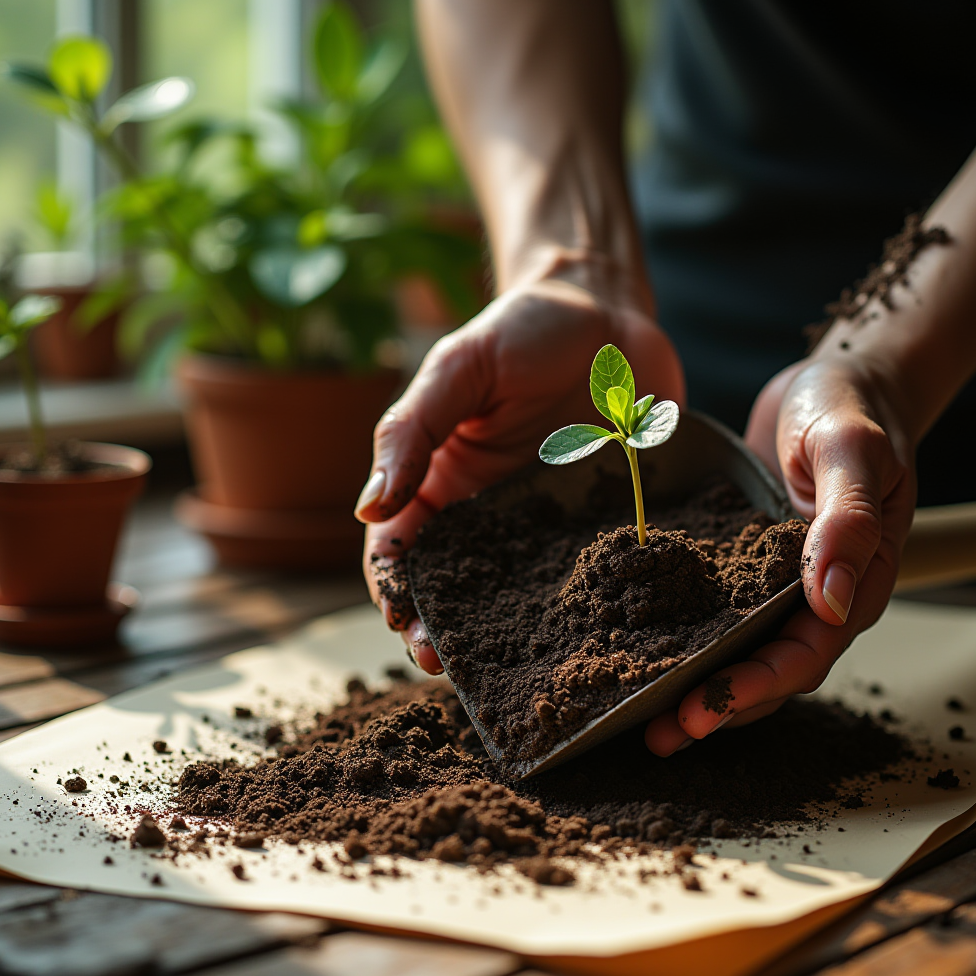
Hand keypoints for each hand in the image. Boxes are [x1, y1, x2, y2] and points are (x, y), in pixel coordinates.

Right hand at [356, 276, 683, 672]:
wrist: (607, 309)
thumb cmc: (522, 330)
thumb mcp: (458, 369)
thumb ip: (412, 432)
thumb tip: (368, 509)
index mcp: (442, 480)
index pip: (401, 549)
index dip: (395, 590)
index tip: (404, 624)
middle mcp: (491, 512)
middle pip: (458, 587)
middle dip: (446, 629)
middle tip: (454, 665)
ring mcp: (548, 522)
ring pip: (522, 593)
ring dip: (510, 633)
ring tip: (513, 665)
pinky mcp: (602, 521)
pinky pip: (591, 570)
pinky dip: (585, 605)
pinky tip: (591, 629)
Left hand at [645, 354, 916, 754]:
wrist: (829, 382)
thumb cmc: (850, 409)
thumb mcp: (852, 450)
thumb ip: (847, 520)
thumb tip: (827, 601)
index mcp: (854, 580)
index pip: (806, 652)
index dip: (757, 685)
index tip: (706, 707)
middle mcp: (813, 593)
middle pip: (767, 666)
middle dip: (717, 704)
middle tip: (663, 734)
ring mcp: (773, 581)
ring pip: (737, 647)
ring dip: (694, 682)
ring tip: (641, 715)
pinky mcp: (740, 563)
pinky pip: (712, 607)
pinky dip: (682, 633)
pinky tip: (639, 647)